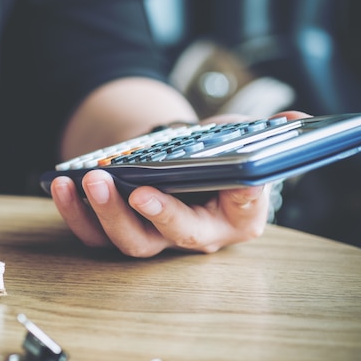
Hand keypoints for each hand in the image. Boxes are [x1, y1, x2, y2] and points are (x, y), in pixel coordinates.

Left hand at [51, 110, 310, 256]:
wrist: (174, 159)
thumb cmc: (210, 151)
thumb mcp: (238, 137)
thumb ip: (263, 134)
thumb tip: (297, 119)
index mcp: (235, 219)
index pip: (237, 217)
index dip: (222, 205)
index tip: (196, 187)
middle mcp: (193, 236)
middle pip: (172, 238)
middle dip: (150, 214)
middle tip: (130, 187)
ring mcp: (153, 237)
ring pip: (129, 241)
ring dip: (106, 214)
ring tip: (90, 180)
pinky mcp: (117, 231)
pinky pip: (92, 233)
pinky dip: (75, 212)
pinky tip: (63, 184)